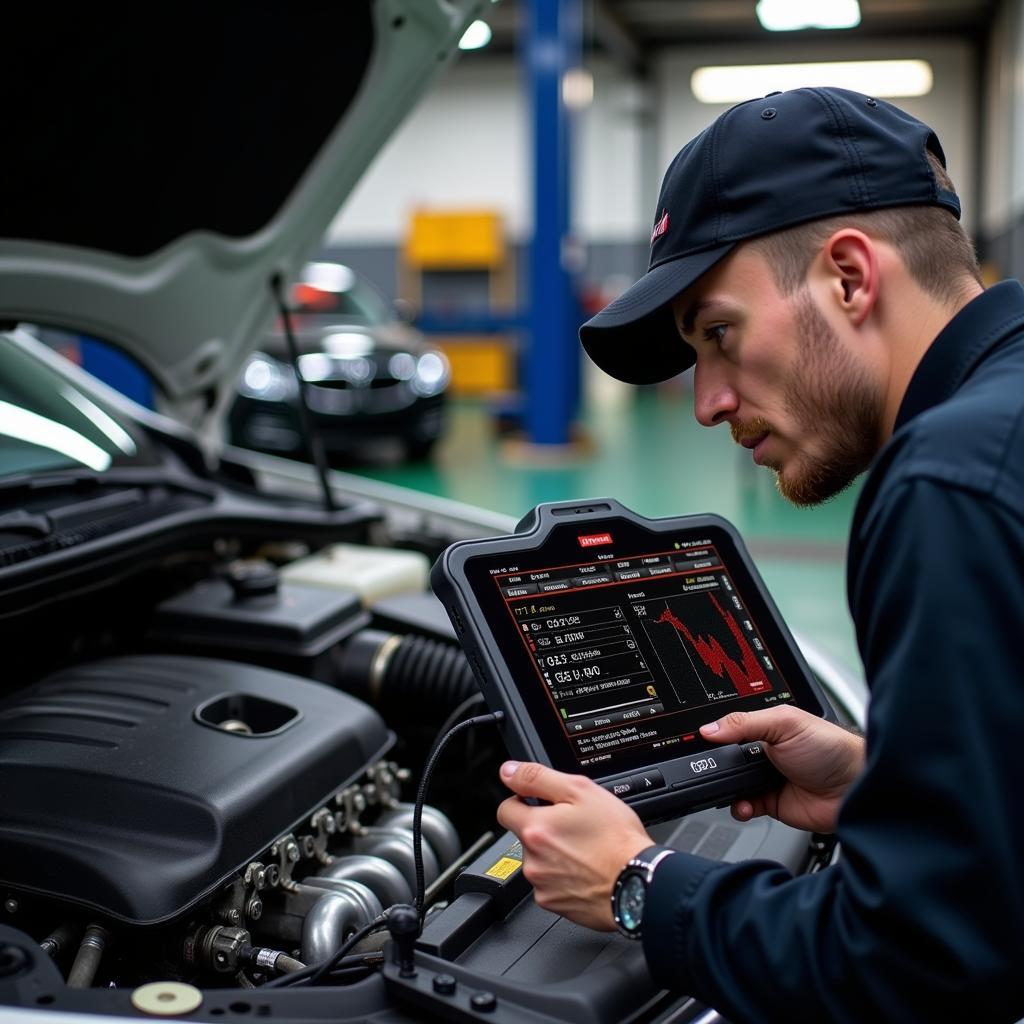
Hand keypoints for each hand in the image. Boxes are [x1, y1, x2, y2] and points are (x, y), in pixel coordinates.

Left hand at [496, 761, 652, 929]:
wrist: (639, 884)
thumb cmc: (617, 839)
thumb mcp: (581, 791)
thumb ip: (538, 778)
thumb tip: (509, 771)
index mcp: (535, 829)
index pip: (505, 810)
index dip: (522, 801)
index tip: (540, 802)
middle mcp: (532, 861)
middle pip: (525, 836)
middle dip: (544, 828)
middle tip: (574, 825)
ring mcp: (542, 886)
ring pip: (539, 860)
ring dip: (554, 853)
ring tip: (585, 848)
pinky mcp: (554, 904)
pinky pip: (551, 884)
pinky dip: (564, 876)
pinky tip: (586, 869)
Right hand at [701, 706, 864, 832]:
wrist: (854, 790)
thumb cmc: (831, 748)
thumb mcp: (784, 724)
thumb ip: (744, 723)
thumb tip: (710, 728)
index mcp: (766, 727)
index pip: (732, 729)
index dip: (717, 736)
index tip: (702, 743)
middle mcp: (766, 752)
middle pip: (729, 759)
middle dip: (719, 766)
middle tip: (717, 768)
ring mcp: (768, 778)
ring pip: (733, 784)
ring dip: (728, 789)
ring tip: (731, 789)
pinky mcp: (772, 803)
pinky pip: (745, 806)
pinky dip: (739, 808)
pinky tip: (744, 805)